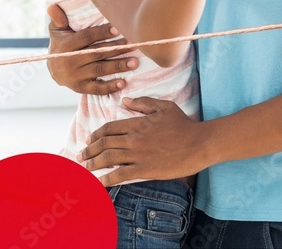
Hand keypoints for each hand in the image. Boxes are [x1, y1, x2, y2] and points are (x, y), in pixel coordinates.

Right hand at [46, 4, 137, 94]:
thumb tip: (52, 6)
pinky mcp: (80, 88)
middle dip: (116, 49)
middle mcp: (70, 61)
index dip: (102, 33)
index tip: (118, 29)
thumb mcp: (56, 30)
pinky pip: (96, 89)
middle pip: (96, 53)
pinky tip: (123, 83)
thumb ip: (58, 19)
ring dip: (118, 66)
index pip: (86, 38)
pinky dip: (109, 87)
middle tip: (134, 45)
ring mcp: (75, 76)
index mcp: (66, 45)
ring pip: (99, 70)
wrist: (53, 69)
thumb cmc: (60, 43)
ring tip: (134, 62)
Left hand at [79, 97, 207, 185]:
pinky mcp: (146, 170)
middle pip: (104, 144)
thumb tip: (125, 100)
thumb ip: (142, 103)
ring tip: (85, 168)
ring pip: (108, 158)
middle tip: (81, 156)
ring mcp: (139, 155)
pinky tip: (100, 181)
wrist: (199, 143)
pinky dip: (107, 178)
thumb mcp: (163, 106)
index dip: (96, 134)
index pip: (109, 128)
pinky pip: (121, 175)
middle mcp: (134, 139)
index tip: (90, 140)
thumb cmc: (183, 124)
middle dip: (89, 150)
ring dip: (93, 163)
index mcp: (137, 123)